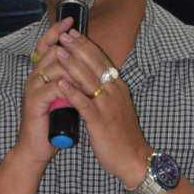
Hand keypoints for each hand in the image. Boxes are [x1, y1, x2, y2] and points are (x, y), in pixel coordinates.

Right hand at [14, 17, 75, 171]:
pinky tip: (79, 87)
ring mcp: (33, 89)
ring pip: (53, 67)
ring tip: (86, 63)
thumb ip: (70, 81)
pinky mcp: (34, 103)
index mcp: (41, 74)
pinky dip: (67, 86)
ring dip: (72, 65)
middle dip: (68, 44)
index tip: (71, 20)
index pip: (46, 45)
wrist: (37, 148)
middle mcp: (34, 77)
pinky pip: (52, 88)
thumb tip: (86, 65)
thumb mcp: (63, 97)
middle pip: (51, 51)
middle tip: (80, 36)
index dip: (57, 31)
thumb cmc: (52, 124)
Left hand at [46, 30, 149, 189]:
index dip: (87, 46)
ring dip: (72, 65)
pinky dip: (72, 92)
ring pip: (89, 80)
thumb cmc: (123, 136)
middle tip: (64, 36)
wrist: (134, 159)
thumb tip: (94, 80)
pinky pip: (84, 104)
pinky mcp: (100, 122)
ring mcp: (108, 106)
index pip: (101, 61)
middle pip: (95, 65)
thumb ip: (107, 93)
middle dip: (78, 48)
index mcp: (118, 88)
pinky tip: (60, 83)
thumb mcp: (118, 107)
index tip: (73, 35)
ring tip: (59, 52)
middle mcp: (115, 92)